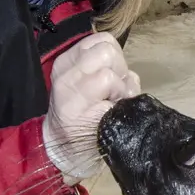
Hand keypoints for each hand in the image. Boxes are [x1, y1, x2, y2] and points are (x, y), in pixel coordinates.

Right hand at [42, 32, 141, 183]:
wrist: (65, 154)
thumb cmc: (84, 117)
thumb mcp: (89, 84)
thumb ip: (107, 68)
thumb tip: (129, 71)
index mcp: (67, 62)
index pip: (102, 40)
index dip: (117, 57)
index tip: (113, 77)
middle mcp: (65, 74)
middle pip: (108, 51)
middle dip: (121, 71)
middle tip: (114, 93)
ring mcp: (70, 94)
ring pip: (109, 74)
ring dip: (120, 91)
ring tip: (112, 105)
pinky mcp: (80, 114)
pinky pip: (111, 98)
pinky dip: (119, 105)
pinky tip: (111, 116)